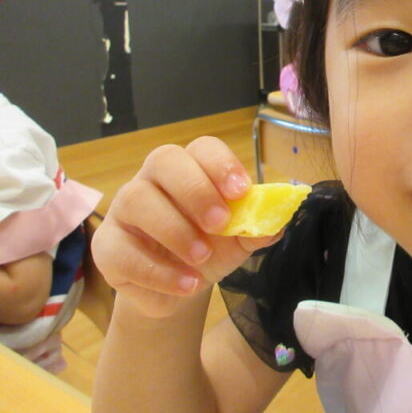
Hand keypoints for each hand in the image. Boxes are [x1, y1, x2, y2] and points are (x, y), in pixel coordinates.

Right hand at [92, 137, 279, 318]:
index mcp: (192, 168)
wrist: (180, 287)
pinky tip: (187, 284)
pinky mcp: (107, 246)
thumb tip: (278, 221)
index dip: (221, 164)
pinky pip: (123, 251)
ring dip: (175, 230)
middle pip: (164, 160)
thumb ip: (258, 227)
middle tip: (220, 223)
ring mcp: (125, 209)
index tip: (241, 191)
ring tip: (202, 258)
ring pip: (137, 200)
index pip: (202, 148)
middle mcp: (154, 179)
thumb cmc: (210, 247)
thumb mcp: (239, 239)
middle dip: (195, 189)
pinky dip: (159, 272)